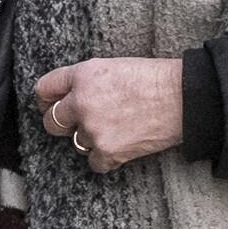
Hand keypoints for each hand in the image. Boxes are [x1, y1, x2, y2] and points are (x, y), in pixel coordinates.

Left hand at [35, 57, 182, 173]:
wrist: (182, 97)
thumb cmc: (154, 78)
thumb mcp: (113, 66)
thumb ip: (87, 80)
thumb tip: (68, 95)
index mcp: (84, 75)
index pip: (45, 88)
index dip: (47, 98)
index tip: (51, 104)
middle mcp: (82, 102)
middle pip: (51, 121)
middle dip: (62, 123)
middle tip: (78, 122)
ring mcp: (93, 129)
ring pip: (76, 142)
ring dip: (91, 138)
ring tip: (116, 126)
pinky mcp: (107, 151)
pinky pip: (94, 162)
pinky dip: (106, 157)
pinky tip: (122, 142)